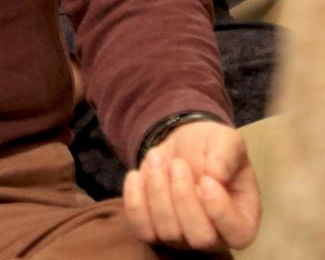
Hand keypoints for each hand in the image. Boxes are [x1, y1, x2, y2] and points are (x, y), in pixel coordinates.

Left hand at [123, 120, 259, 251]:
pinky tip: (137, 176)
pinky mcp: (154, 229)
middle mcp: (214, 236)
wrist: (182, 144)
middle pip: (199, 237)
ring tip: (157, 159)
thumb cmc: (211, 147)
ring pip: (167, 231)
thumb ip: (226, 154)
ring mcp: (182, 237)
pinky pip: (141, 228)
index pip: (238, 233)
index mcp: (241, 218)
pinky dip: (135, 202)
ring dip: (158, 191)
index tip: (206, 180)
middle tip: (178, 164)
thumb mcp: (226, 140)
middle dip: (183, 197)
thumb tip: (216, 175)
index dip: (220, 210)